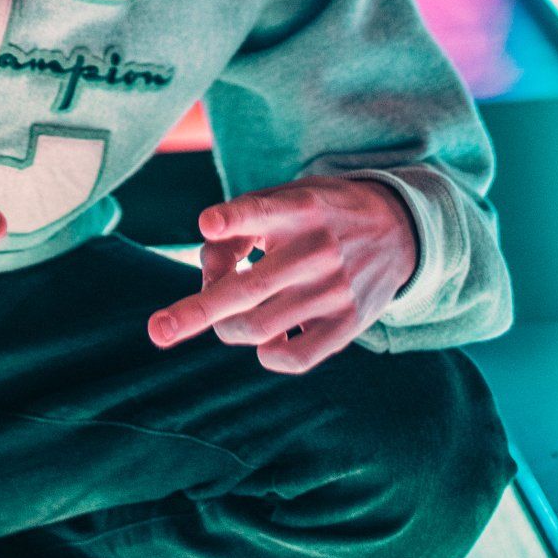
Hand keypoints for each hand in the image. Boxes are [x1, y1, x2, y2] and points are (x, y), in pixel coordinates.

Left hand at [147, 177, 417, 373]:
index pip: (262, 211)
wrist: (399, 229)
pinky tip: (269, 337)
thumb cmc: (318, 213)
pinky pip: (295, 358)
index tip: (207, 224)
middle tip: (158, 331)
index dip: (234, 219)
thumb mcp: (286, 198)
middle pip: (249, 289)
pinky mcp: (349, 323)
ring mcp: (335, 290)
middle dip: (197, 312)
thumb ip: (240, 226)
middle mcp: (318, 249)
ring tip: (229, 314)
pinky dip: (268, 354)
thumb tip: (208, 270)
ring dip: (228, 328)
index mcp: (300, 208)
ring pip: (259, 328)